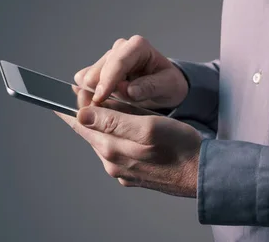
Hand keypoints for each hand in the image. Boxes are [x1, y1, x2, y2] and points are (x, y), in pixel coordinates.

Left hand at [56, 106, 200, 197]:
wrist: (204, 174)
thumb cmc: (181, 147)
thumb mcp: (148, 126)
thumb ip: (112, 121)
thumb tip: (82, 114)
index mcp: (112, 149)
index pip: (80, 124)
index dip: (72, 105)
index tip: (64, 93)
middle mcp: (112, 162)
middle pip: (91, 132)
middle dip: (88, 112)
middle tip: (86, 93)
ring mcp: (122, 170)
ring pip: (104, 140)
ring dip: (103, 124)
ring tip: (108, 106)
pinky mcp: (132, 174)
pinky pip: (117, 151)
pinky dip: (117, 136)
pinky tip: (126, 127)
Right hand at [75, 35, 187, 108]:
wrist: (163, 86)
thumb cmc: (167, 83)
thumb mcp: (167, 86)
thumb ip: (149, 87)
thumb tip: (127, 90)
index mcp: (137, 47)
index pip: (117, 61)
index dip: (107, 80)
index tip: (100, 98)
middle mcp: (119, 49)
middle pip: (97, 70)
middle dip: (98, 91)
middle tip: (104, 110)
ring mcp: (106, 60)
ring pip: (86, 77)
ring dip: (92, 95)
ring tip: (106, 109)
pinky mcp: (97, 71)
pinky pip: (82, 83)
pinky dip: (87, 96)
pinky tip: (99, 106)